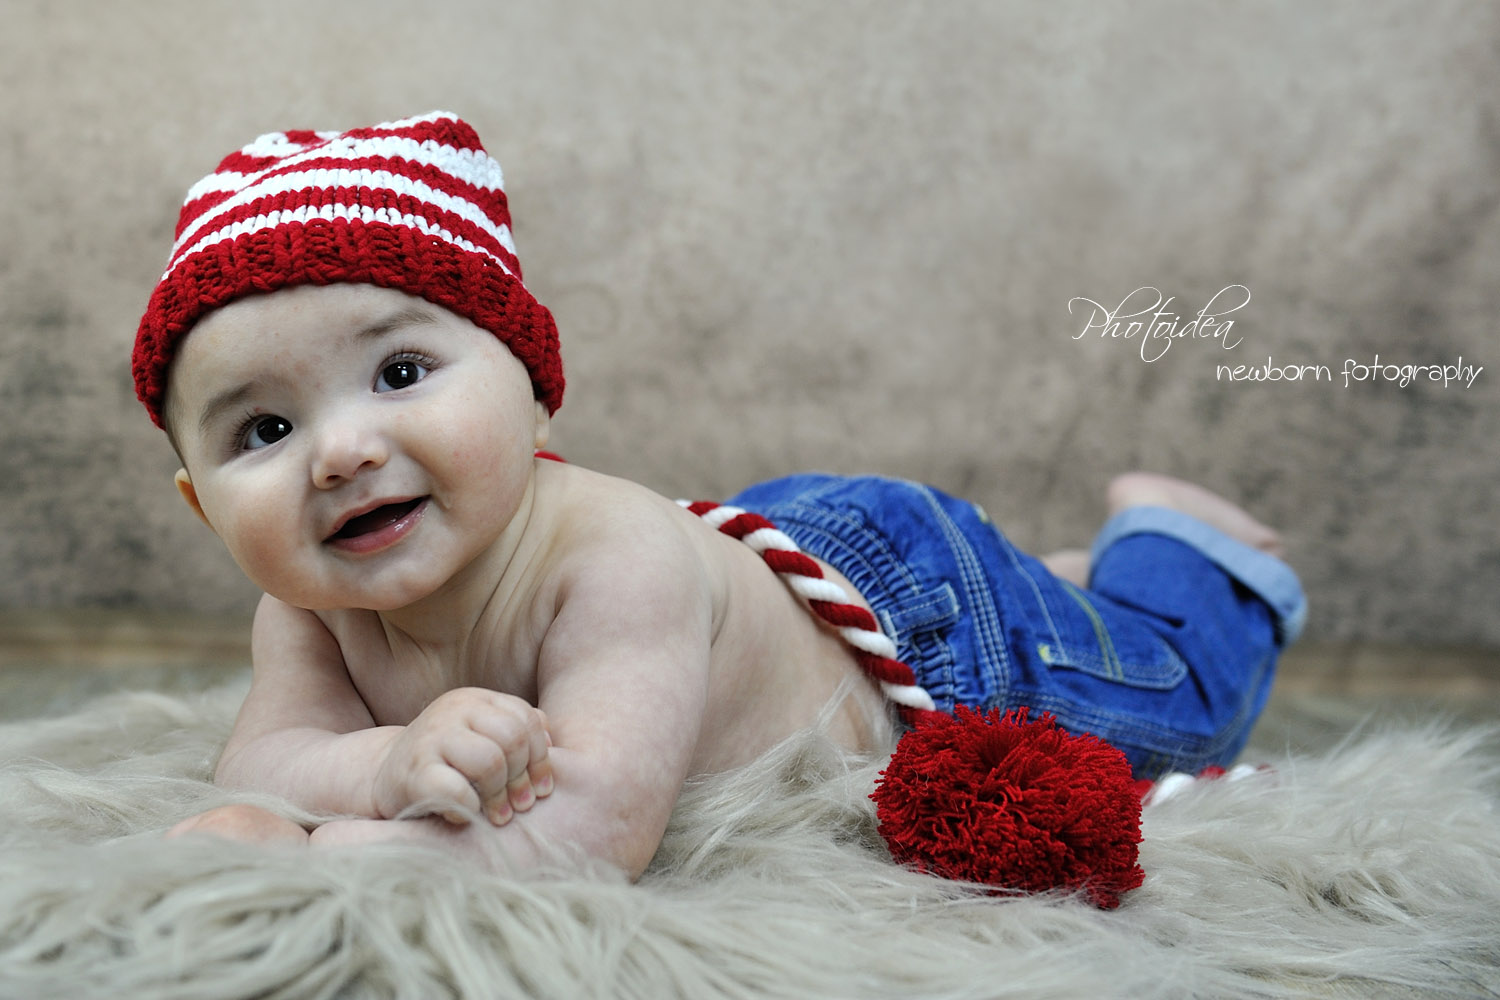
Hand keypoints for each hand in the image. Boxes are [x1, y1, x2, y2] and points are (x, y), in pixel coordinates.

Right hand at [372, 688, 552, 825]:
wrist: (386, 775)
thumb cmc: (448, 761)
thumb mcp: (482, 736)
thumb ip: (517, 731)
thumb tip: (554, 742)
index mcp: (475, 699)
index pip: (525, 720)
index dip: (541, 758)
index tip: (541, 789)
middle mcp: (453, 709)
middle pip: (512, 739)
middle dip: (522, 778)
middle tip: (521, 806)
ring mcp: (431, 737)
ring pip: (490, 761)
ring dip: (500, 795)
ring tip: (498, 815)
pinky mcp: (413, 771)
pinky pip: (457, 790)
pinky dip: (470, 808)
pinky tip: (467, 815)